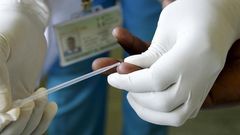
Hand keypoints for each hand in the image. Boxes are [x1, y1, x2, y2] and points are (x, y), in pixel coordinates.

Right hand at [0, 1, 56, 133]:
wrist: (26, 28)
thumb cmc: (8, 33)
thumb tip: (5, 110)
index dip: (2, 123)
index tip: (16, 112)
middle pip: (8, 131)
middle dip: (22, 122)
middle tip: (31, 102)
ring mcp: (12, 104)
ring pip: (24, 128)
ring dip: (36, 118)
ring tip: (42, 95)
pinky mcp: (27, 100)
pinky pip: (36, 120)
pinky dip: (45, 118)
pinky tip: (51, 105)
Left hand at [94, 27, 239, 108]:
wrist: (221, 20)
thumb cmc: (195, 12)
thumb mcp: (169, 24)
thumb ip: (149, 51)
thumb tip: (127, 69)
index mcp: (194, 52)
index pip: (155, 79)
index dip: (129, 81)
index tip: (112, 78)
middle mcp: (202, 75)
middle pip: (164, 101)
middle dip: (136, 95)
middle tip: (121, 83)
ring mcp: (205, 87)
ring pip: (175, 116)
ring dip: (147, 110)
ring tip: (132, 95)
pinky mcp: (203, 93)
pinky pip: (182, 115)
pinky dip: (160, 113)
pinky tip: (147, 101)